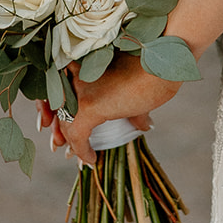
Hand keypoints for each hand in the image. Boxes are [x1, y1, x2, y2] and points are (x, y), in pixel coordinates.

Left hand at [35, 53, 180, 164]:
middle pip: (58, 105)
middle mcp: (76, 72)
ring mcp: (81, 89)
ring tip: (79, 157)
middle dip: (60, 128)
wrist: (164, 63)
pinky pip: (77, 135)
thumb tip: (142, 124)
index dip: (62, 111)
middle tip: (63, 147)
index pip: (62, 89)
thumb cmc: (157, 68)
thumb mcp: (138, 86)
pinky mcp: (89, 105)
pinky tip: (91, 159)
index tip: (65, 130)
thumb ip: (133, 105)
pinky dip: (81, 150)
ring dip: (71, 142)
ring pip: (66, 122)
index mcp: (84, 62)